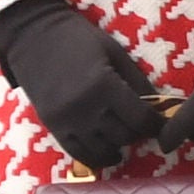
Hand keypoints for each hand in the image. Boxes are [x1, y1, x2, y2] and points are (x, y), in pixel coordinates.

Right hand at [0, 0, 166, 172]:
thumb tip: (160, 107)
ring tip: (123, 133)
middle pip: (124, 136)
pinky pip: (79, 154)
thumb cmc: (79, 39)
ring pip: (104, 149)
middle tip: (141, 123)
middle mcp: (85, 107)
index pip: (140, 119)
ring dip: (119, 144)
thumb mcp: (115, 53)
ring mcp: (67, 121)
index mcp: (104, 85)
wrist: (32, 36)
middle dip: (138, 132)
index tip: (161, 123)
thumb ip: (138, 82)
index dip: (156, 125)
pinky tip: (110, 152)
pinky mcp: (53, 127)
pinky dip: (98, 157)